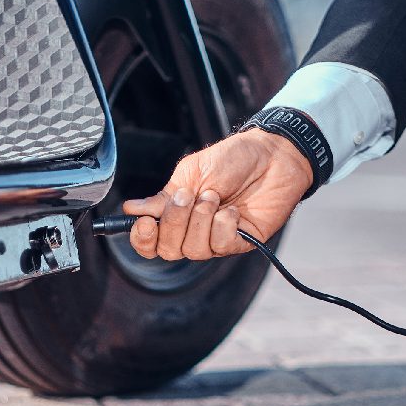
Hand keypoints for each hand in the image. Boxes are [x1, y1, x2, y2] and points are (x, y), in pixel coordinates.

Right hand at [122, 129, 313, 259]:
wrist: (272, 154)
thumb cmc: (233, 160)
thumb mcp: (191, 172)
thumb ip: (164, 196)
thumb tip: (132, 209)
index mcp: (177, 215)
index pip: (150, 242)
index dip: (142, 239)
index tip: (145, 222)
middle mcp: (194, 232)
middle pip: (168, 251)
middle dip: (173, 223)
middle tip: (188, 195)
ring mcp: (217, 239)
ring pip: (194, 250)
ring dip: (200, 220)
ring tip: (215, 196)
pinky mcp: (241, 242)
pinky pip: (221, 245)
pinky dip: (224, 224)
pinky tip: (233, 209)